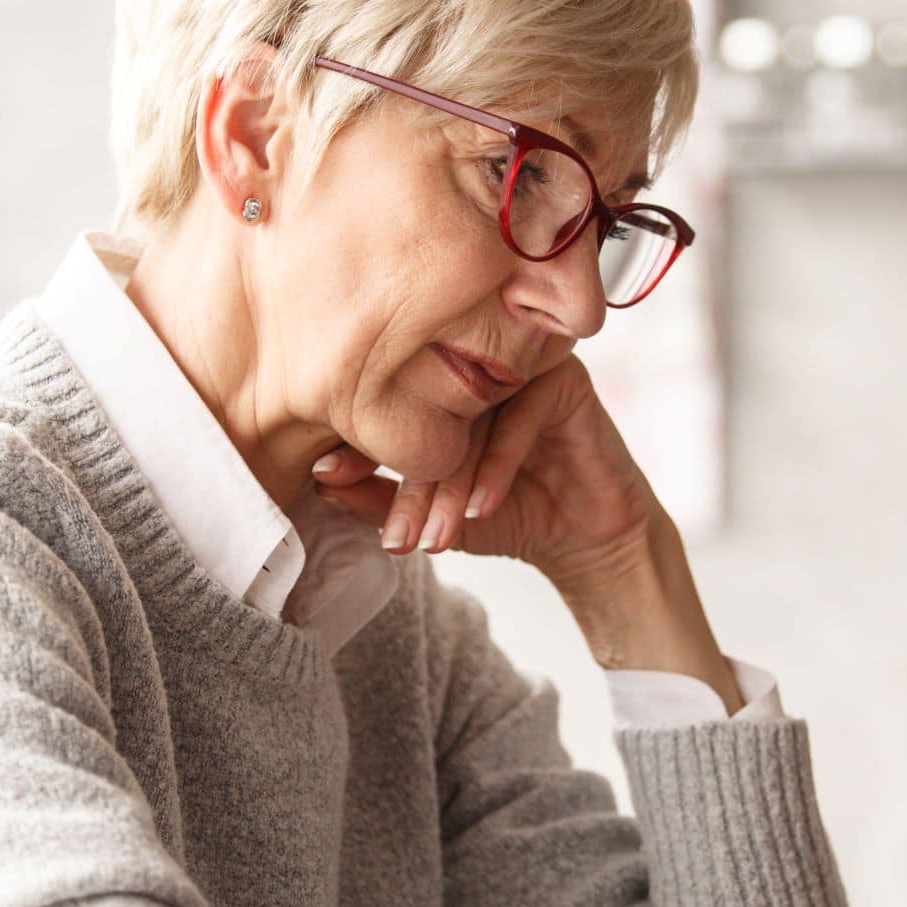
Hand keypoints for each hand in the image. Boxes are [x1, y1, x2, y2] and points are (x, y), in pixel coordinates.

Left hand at [309, 353, 655, 588]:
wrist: (587, 538)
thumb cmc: (511, 516)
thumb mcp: (438, 518)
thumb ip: (379, 500)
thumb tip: (319, 483)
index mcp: (440, 385)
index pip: (390, 403)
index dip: (357, 442)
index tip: (326, 478)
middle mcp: (477, 368)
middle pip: (430, 414)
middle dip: (410, 485)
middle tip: (397, 537)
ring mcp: (519, 367)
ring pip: (472, 419)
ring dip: (451, 484)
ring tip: (436, 535)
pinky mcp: (563, 379)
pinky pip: (520, 416)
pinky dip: (496, 467)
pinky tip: (482, 507)